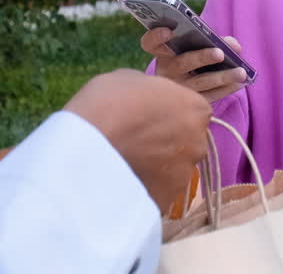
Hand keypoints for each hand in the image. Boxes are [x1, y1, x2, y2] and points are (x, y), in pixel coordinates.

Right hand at [64, 69, 210, 212]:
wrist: (84, 150)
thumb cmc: (107, 104)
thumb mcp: (130, 80)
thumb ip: (152, 92)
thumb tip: (150, 102)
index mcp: (195, 109)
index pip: (191, 110)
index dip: (168, 112)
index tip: (147, 116)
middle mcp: (198, 144)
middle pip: (187, 141)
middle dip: (167, 141)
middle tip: (136, 140)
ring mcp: (183, 176)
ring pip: (173, 170)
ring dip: (156, 167)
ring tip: (125, 164)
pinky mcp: (165, 202)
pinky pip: (157, 191)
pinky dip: (144, 188)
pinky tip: (121, 181)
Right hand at [141, 27, 248, 102]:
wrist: (177, 95)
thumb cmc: (190, 59)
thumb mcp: (191, 47)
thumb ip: (210, 39)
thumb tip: (234, 45)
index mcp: (162, 53)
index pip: (150, 43)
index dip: (156, 36)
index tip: (169, 31)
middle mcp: (166, 72)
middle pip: (183, 62)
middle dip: (203, 57)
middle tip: (220, 53)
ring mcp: (177, 90)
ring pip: (201, 82)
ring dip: (223, 76)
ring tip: (241, 72)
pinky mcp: (189, 105)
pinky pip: (210, 96)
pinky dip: (226, 89)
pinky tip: (240, 83)